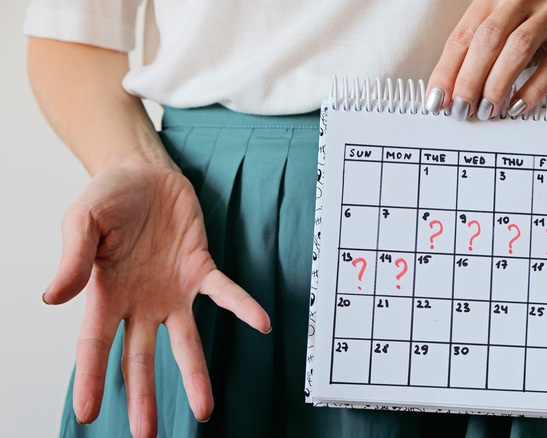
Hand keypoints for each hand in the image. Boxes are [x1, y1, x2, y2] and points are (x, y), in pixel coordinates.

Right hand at [43, 164, 270, 437]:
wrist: (143, 171)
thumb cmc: (108, 197)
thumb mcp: (82, 221)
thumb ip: (72, 258)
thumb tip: (54, 298)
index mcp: (105, 294)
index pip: (94, 344)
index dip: (91, 378)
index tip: (88, 414)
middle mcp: (140, 302)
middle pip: (141, 357)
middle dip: (144, 395)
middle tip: (147, 435)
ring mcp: (173, 290)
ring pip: (184, 341)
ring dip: (195, 374)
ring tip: (204, 411)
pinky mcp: (200, 269)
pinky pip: (225, 293)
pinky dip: (243, 307)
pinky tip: (262, 323)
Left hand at [426, 0, 546, 119]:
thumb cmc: (540, 31)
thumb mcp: (504, 34)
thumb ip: (478, 57)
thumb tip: (449, 96)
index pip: (462, 36)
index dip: (446, 71)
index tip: (436, 100)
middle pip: (487, 40)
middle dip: (469, 81)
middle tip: (461, 110)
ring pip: (517, 49)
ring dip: (497, 85)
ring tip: (488, 110)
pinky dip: (532, 89)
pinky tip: (518, 106)